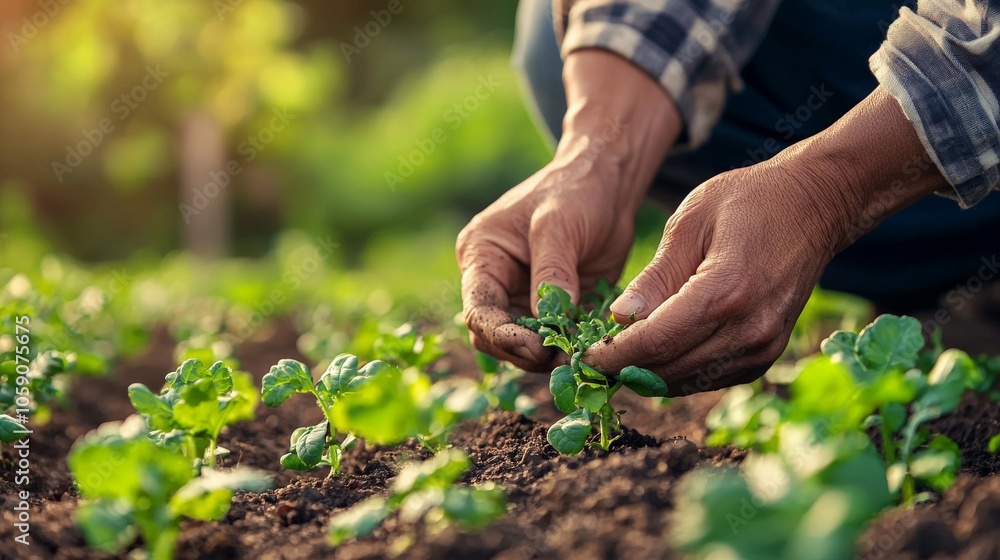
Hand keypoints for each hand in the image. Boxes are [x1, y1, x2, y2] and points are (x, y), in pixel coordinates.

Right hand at [457, 50, 680, 370]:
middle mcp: (495, 281)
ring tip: (577, 356)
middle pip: (493, 335)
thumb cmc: (576, 191)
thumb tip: (548, 323)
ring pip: (519, 345)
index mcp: (481, 256)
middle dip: (522, 351)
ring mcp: (522, 297)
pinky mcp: (552, 308)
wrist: (608, 184)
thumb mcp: (559, 226)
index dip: (501, 335)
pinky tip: (587, 350)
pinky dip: (565, 349)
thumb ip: (552, 274)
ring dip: (545, 356)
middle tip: (561, 357)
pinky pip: (551, 339)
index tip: (535, 348)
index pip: (478, 308)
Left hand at [584, 87, 946, 394]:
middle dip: (624, 369)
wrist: (816, 207)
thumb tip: (619, 320)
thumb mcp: (690, 223)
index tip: (582, 357)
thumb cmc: (749, 202)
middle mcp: (750, 329)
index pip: (657, 341)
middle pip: (669, 368)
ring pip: (687, 380)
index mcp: (728, 290)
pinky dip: (676, 371)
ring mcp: (763, 347)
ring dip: (648, 374)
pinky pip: (708, 378)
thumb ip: (655, 277)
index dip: (614, 355)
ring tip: (617, 356)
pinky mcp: (766, 356)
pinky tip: (655, 352)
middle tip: (590, 361)